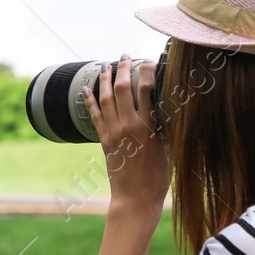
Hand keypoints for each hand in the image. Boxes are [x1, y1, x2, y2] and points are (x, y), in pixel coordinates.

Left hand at [83, 55, 168, 214]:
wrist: (136, 198)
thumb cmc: (158, 176)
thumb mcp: (168, 147)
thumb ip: (162, 126)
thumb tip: (161, 106)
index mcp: (148, 126)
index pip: (146, 90)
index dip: (145, 72)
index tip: (146, 61)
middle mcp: (128, 126)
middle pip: (122, 89)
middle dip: (122, 69)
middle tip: (124, 56)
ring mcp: (113, 132)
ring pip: (105, 98)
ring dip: (105, 79)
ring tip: (105, 66)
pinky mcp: (103, 141)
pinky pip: (94, 116)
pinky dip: (90, 101)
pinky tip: (86, 89)